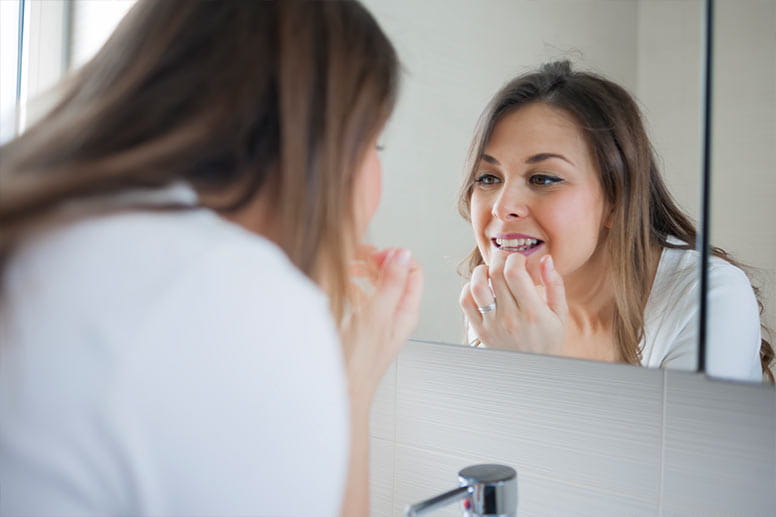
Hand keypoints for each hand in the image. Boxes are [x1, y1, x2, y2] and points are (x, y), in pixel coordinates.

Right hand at [340, 245, 422, 405]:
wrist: (340, 391)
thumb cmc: (358, 363)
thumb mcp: (376, 316)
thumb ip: (391, 284)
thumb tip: (403, 254)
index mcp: (406, 311)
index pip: (412, 271)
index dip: (395, 257)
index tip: (374, 253)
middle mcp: (395, 315)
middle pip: (394, 276)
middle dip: (377, 261)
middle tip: (357, 255)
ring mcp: (379, 320)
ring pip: (377, 285)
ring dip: (364, 272)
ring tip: (347, 266)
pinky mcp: (362, 326)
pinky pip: (362, 297)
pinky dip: (353, 286)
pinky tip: (342, 285)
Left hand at [459, 251, 566, 353]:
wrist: (531, 371)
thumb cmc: (547, 340)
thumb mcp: (559, 314)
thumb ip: (554, 285)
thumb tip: (546, 259)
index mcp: (533, 312)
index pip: (515, 273)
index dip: (515, 258)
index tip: (520, 260)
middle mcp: (510, 318)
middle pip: (495, 274)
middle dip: (500, 258)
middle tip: (505, 259)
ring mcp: (492, 325)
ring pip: (477, 286)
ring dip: (481, 271)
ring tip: (491, 271)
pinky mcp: (480, 330)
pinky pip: (466, 302)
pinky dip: (469, 288)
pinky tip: (482, 287)